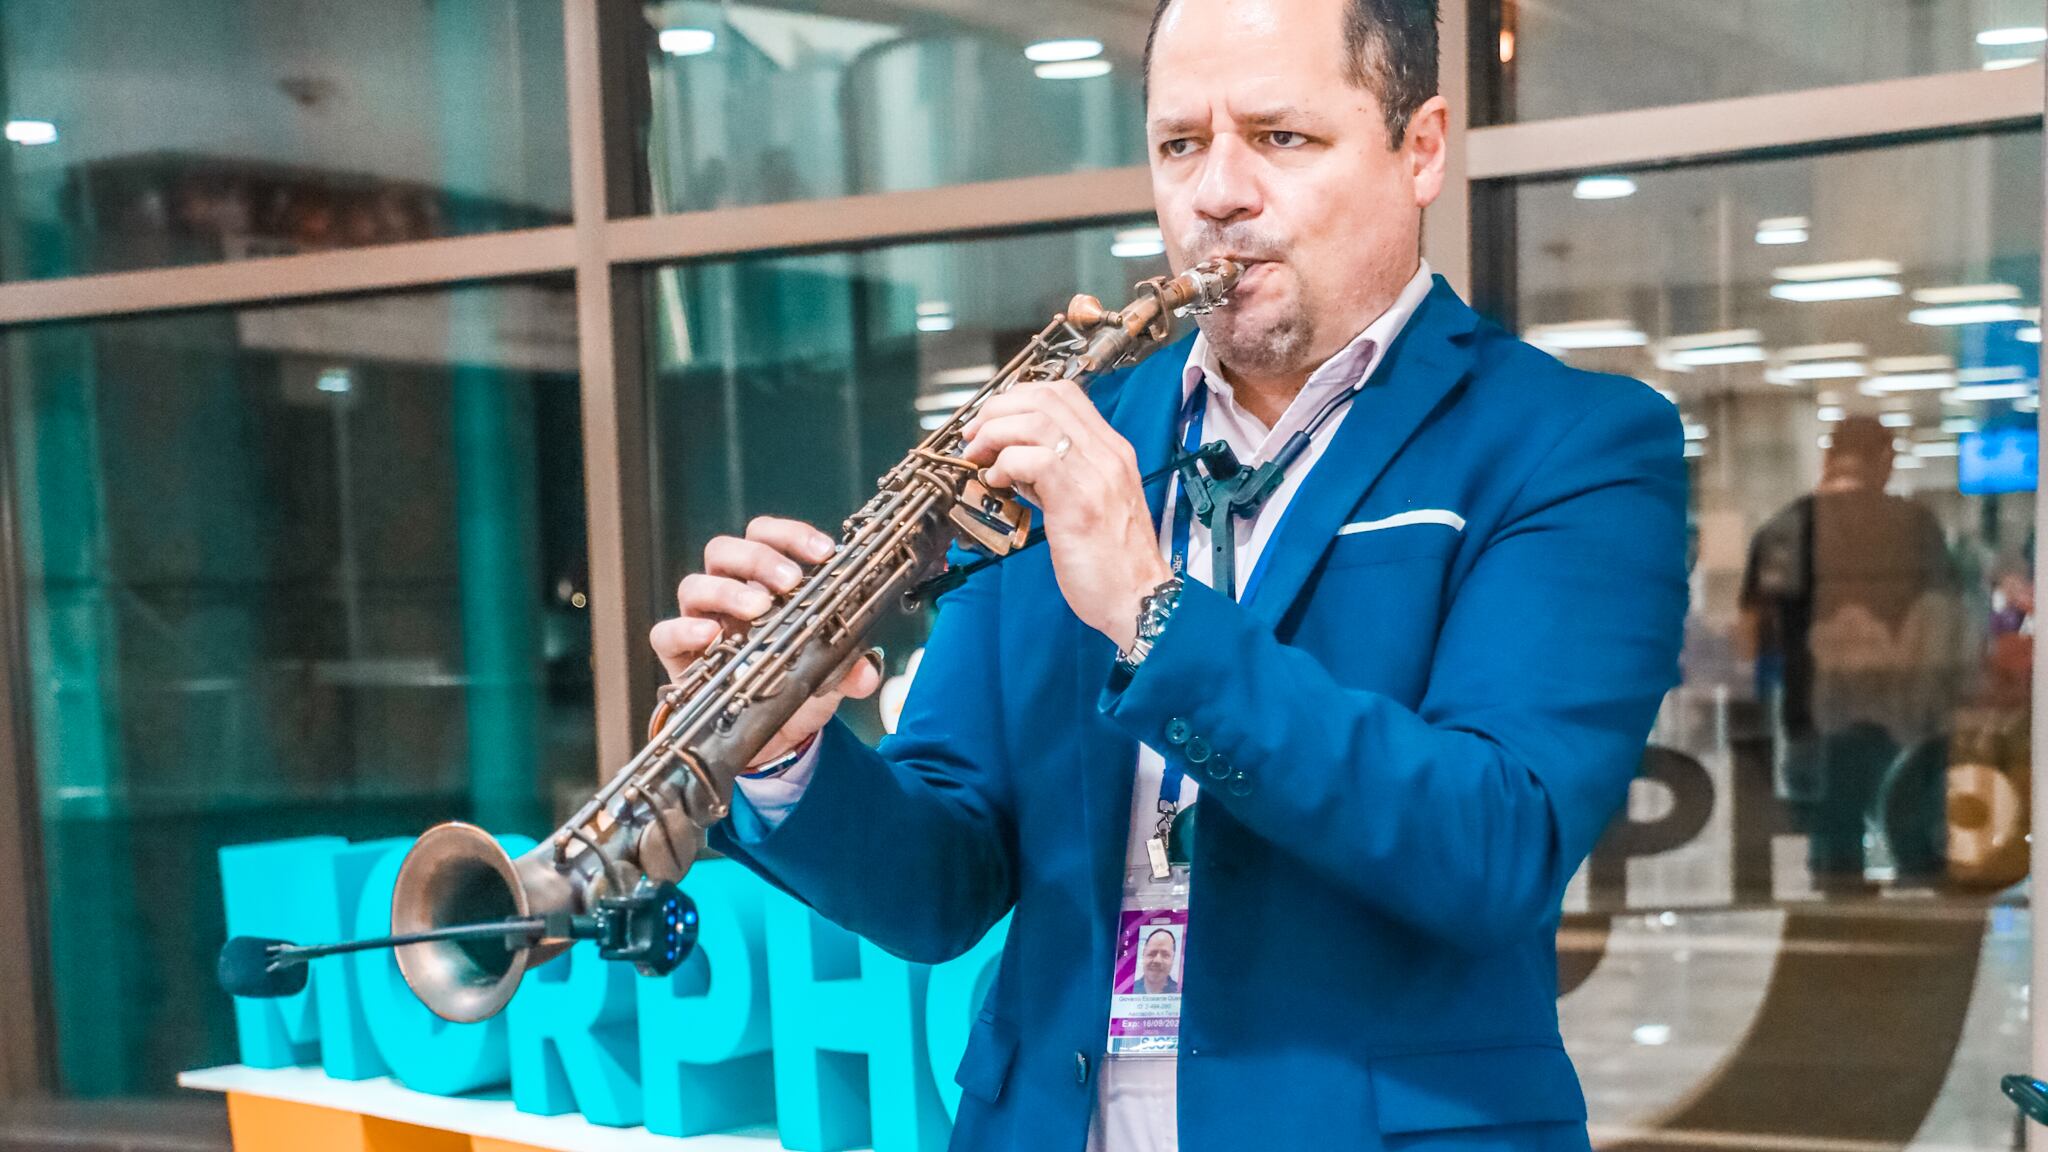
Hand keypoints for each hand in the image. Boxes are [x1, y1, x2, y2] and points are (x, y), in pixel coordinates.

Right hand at [649, 516, 881, 766]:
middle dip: (759, 558)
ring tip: (759, 608)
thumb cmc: (795, 687)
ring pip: (694, 584)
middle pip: (724, 550)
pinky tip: (712, 636)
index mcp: (763, 583)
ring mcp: (699, 622)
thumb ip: (850, 670)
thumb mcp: (829, 678)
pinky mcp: (678, 656)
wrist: (771, 738)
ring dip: (728, 590)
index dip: (792, 536)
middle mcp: (727, 594)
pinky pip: (665, 633)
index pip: (766, 537)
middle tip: (791, 581)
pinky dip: (684, 629)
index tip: (825, 552)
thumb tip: (866, 671)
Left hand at [961, 379, 1172, 649]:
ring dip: (995, 433)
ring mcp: (1095, 474)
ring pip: (1035, 421)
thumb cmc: (1113, 562)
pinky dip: (1005, 464)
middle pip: (1045, 398)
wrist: (1140, 598)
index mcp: (1112, 451)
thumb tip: (1016, 462)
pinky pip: (1032, 459)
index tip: (993, 420)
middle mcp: (1107, 454)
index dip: (1019, 397)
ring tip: (979, 457)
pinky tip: (998, 483)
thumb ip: (1058, 478)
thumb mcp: (1090, 505)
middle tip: (975, 436)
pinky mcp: (1078, 500)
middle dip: (999, 409)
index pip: (1064, 394)